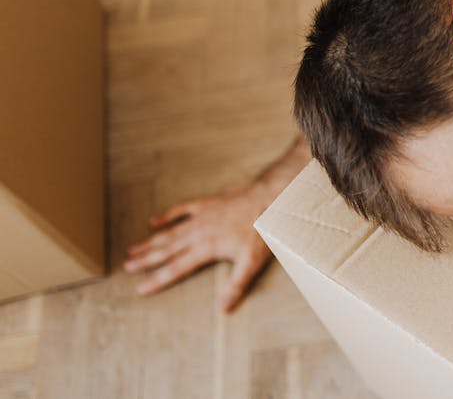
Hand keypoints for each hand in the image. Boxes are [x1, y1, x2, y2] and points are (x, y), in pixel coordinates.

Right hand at [123, 179, 275, 311]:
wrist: (269, 198)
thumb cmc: (262, 231)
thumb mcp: (252, 262)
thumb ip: (236, 285)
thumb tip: (223, 309)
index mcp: (207, 248)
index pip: (177, 268)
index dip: (157, 280)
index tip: (140, 289)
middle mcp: (198, 232)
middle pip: (166, 249)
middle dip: (145, 260)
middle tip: (127, 267)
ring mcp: (200, 216)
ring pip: (169, 232)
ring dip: (150, 242)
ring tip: (132, 249)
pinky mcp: (206, 204)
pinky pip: (181, 209)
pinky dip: (166, 216)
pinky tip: (153, 222)